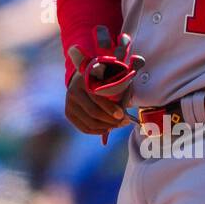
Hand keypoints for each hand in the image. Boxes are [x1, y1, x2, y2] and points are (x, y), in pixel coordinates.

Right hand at [64, 27, 144, 142]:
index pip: (96, 98)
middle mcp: (73, 92)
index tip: (122, 114)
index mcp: (82, 80)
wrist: (80, 79)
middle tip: (124, 122)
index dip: (110, 108)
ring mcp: (69, 104)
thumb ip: (119, 77)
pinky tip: (107, 128)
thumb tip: (136, 77)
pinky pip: (84, 128)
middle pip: (93, 112)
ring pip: (90, 122)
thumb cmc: (100, 77)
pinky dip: (98, 130)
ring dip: (107, 127)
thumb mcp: (107, 73)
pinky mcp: (69, 113)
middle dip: (111, 120)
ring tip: (118, 125)